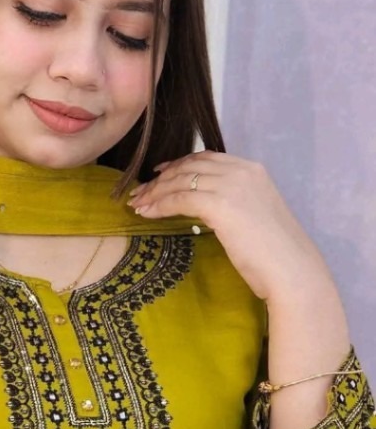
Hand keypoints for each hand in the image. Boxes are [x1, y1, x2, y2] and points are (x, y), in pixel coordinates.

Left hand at [128, 151, 331, 302]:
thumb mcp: (253, 214)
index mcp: (252, 170)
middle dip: (161, 178)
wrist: (291, 269)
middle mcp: (242, 170)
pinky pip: (180, 199)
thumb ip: (232, 201)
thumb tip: (203, 205)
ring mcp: (232, 185)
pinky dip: (160, 205)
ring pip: (181, 181)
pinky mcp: (221, 205)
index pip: (206, 159)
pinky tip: (147, 214)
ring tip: (138, 205)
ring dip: (155, 192)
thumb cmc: (274, 252)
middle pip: (190, 166)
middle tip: (141, 192)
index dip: (179, 164)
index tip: (159, 174)